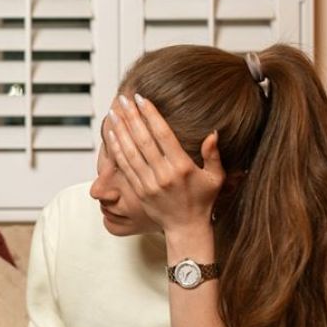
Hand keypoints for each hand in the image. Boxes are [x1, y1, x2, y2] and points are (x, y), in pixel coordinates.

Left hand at [106, 93, 223, 236]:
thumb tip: (213, 133)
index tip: (141, 99)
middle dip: (131, 117)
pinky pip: (125, 167)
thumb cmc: (203, 200)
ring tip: (112, 112)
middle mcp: (163, 174)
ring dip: (119, 131)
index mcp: (182, 167)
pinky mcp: (139, 191)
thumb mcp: (215, 178)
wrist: (186, 228)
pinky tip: (110, 135)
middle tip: (122, 98)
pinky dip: (116, 150)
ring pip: (130, 152)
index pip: (162, 135)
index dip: (150, 115)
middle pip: (143, 140)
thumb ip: (214, 155)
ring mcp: (149, 183)